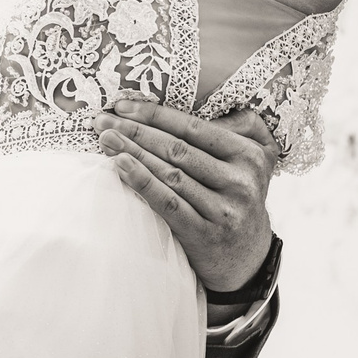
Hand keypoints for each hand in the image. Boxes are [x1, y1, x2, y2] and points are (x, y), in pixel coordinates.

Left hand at [95, 99, 276, 292]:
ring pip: (170, 174)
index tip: (123, 106)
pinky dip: (142, 183)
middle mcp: (241, 181)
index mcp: (250, 155)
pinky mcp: (205, 234)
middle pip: (177, 149)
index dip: (156, 115)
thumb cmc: (238, 198)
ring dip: (133, 153)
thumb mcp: (255, 160)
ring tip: (106, 140)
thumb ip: (241, 126)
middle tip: (103, 122)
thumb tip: (204, 99)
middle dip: (136, 132)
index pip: (194, 128)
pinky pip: (167, 204)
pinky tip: (121, 166)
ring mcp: (224, 210)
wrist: (247, 258)